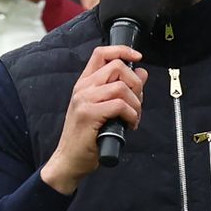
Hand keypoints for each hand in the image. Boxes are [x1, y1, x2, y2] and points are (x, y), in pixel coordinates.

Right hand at [41, 45, 147, 194]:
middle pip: (117, 67)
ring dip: (135, 103)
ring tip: (133, 117)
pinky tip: (129, 125)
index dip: (122, 50)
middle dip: (135, 83)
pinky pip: (119, 105)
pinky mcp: (88, 114)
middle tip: (137, 102)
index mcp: (85, 83)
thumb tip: (141, 72)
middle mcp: (83, 88)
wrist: (69, 160)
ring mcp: (84, 100)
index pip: (101, 53)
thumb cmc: (86, 137)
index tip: (138, 57)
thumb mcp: (104, 109)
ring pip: (121, 87)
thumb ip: (121, 89)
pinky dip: (131, 115)